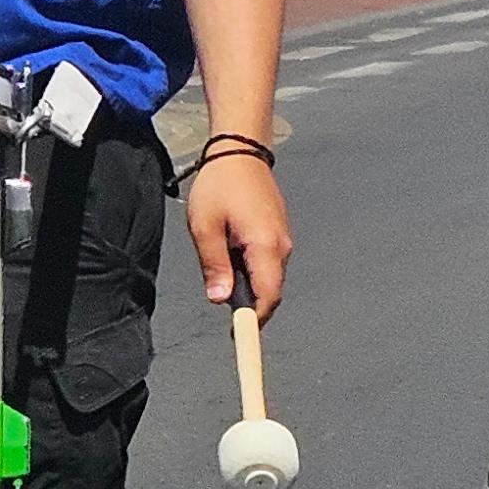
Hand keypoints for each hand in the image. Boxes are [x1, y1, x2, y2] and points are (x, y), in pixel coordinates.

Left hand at [188, 155, 290, 318]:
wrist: (240, 151)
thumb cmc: (220, 185)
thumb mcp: (205, 226)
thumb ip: (214, 265)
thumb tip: (220, 299)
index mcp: (266, 246)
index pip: (267, 297)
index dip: (255, 321)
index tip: (240, 337)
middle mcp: (282, 246)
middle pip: (270, 290)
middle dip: (248, 303)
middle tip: (218, 294)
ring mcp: (283, 239)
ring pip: (268, 276)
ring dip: (248, 283)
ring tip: (220, 261)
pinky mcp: (279, 233)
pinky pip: (268, 262)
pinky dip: (252, 268)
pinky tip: (230, 250)